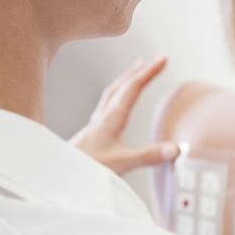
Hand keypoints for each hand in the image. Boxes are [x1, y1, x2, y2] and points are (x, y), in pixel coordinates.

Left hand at [70, 57, 179, 174]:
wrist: (60, 175)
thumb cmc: (87, 169)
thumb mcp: (122, 163)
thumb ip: (148, 155)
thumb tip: (174, 148)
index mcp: (111, 119)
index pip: (133, 88)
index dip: (149, 72)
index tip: (163, 59)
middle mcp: (102, 116)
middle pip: (122, 85)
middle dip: (140, 70)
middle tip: (155, 59)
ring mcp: (95, 123)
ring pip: (112, 91)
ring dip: (127, 78)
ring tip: (137, 70)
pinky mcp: (91, 132)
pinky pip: (106, 104)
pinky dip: (116, 94)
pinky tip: (117, 102)